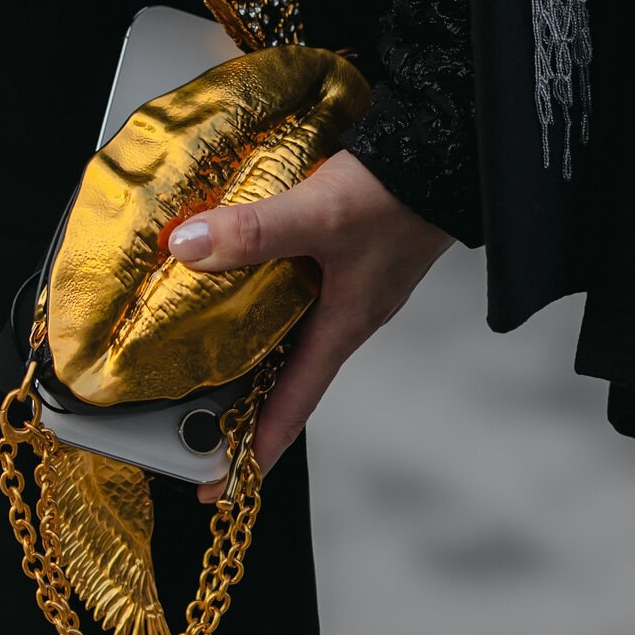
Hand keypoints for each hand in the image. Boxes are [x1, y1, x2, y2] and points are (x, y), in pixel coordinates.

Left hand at [166, 148, 451, 494]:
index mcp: (345, 324)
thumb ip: (254, 231)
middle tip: (187, 420)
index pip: (293, 404)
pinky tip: (231, 268)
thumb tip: (185, 249)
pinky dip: (258, 287)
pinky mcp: (345, 246)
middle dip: (238, 398)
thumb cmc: (399, 192)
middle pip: (283, 370)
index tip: (220, 488)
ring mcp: (348, 280)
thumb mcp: (321, 214)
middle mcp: (345, 311)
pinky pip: (292, 283)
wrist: (449, 147)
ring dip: (245, 340)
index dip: (255, 448)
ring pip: (286, 325)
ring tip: (193, 349)